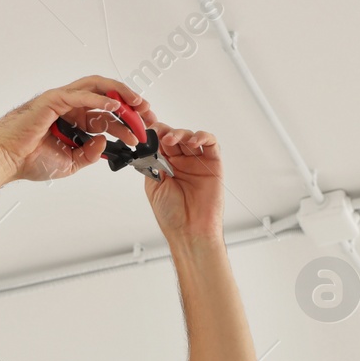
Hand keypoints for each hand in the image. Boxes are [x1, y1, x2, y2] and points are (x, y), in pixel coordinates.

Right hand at [0, 76, 157, 184]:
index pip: (107, 116)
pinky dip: (100, 98)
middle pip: (107, 97)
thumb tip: (105, 144)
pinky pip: (81, 95)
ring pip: (97, 88)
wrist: (6, 160)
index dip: (128, 123)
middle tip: (149, 115)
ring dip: (120, 94)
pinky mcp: (53, 100)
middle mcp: (70, 106)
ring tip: (138, 104)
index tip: (142, 134)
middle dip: (131, 104)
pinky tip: (115, 106)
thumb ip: (89, 155)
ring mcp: (62, 100)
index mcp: (74, 120)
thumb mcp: (70, 163)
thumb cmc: (29, 159)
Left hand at [143, 124, 222, 242]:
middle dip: (165, 131)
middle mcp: (181, 162)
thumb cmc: (172, 214)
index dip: (154, 133)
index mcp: (165, 166)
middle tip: (159, 134)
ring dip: (181, 133)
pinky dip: (203, 137)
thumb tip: (149, 144)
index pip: (159, 142)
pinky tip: (193, 142)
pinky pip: (211, 143)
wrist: (190, 230)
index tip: (146, 129)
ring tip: (172, 139)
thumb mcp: (153, 185)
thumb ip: (153, 163)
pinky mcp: (213, 164)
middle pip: (174, 136)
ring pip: (190, 137)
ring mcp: (197, 162)